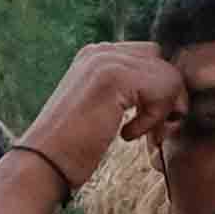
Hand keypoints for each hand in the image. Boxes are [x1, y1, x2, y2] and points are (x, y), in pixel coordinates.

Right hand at [27, 40, 184, 173]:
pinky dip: (154, 118)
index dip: (157, 92)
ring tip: (140, 134)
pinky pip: (164, 89)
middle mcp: (101, 51)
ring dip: (163, 111)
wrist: (43, 162)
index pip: (150, 58)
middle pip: (162, 63)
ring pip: (168, 75)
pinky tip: (127, 135)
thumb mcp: (101, 109)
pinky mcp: (114, 77)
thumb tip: (171, 91)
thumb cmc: (73, 147)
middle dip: (167, 98)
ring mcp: (106, 60)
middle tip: (151, 133)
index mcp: (96, 55)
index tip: (145, 125)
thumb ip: (126, 92)